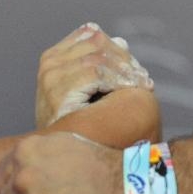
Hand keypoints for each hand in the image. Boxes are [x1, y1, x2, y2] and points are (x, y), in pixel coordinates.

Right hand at [36, 23, 152, 127]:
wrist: (60, 159)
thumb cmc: (77, 125)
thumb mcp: (87, 89)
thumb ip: (101, 64)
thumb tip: (121, 41)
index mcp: (53, 57)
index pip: (91, 34)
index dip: (117, 48)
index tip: (135, 68)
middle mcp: (49, 63)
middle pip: (97, 44)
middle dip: (124, 59)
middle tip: (142, 77)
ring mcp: (50, 77)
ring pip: (99, 58)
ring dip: (126, 70)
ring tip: (143, 84)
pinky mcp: (58, 93)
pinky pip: (97, 75)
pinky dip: (120, 80)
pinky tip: (135, 90)